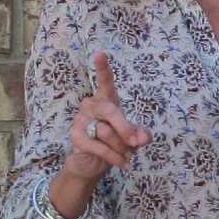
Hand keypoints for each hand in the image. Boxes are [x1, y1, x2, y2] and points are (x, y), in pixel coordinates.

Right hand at [63, 53, 150, 180]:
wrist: (95, 164)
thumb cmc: (115, 143)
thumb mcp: (133, 137)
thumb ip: (140, 134)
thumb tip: (141, 138)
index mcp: (106, 100)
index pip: (105, 81)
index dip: (103, 68)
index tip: (100, 53)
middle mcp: (91, 106)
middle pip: (111, 111)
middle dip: (126, 129)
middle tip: (136, 143)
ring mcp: (81, 121)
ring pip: (107, 132)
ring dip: (122, 147)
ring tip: (126, 153)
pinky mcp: (76, 138)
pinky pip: (100, 148)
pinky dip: (115, 158)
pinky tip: (124, 164)